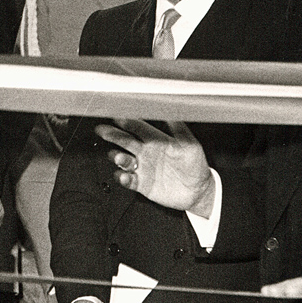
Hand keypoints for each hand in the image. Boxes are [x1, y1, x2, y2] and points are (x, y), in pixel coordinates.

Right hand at [95, 120, 213, 216]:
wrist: (198, 191)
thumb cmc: (196, 166)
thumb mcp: (191, 144)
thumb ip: (179, 128)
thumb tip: (170, 111)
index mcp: (156, 140)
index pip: (139, 128)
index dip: (129, 122)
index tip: (118, 117)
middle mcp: (146, 152)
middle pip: (124, 140)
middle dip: (112, 135)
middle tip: (103, 131)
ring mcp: (142, 168)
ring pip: (122, 159)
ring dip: (117, 157)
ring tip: (120, 158)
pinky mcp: (141, 184)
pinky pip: (127, 180)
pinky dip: (123, 178)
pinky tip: (124, 177)